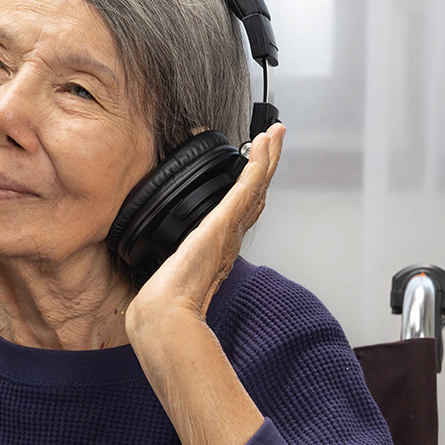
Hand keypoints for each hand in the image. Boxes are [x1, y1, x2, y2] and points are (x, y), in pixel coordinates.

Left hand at [126, 122, 285, 333]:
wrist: (168, 310)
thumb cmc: (169, 298)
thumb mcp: (178, 272)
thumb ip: (182, 265)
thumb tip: (172, 268)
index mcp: (222, 246)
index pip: (243, 209)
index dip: (254, 186)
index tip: (258, 167)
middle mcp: (232, 236)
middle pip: (258, 192)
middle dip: (268, 164)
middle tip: (276, 138)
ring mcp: (231, 229)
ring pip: (257, 186)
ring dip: (267, 157)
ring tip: (274, 133)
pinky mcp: (224, 222)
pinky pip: (246, 187)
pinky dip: (257, 165)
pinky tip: (262, 146)